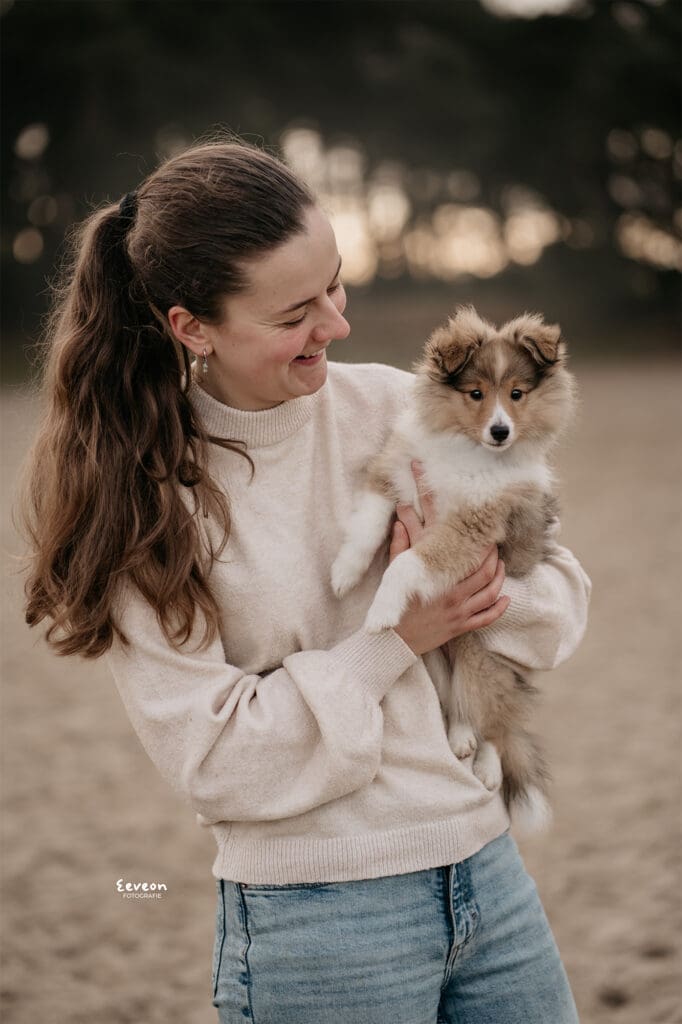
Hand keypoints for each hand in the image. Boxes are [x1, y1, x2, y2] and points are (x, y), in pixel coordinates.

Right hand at [389, 461, 509, 655]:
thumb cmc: (395, 606)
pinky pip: (486, 618)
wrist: (394, 640)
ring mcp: (460, 614)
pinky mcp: (460, 628)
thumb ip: (400, 548)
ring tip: (501, 567)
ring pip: (490, 595)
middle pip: (486, 575)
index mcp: (441, 582)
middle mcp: (454, 597)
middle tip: (495, 548)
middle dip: (494, 560)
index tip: (485, 537)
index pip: (470, 561)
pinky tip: (505, 599)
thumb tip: (400, 523)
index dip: (482, 548)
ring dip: (499, 580)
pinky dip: (499, 609)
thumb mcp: (396, 576)